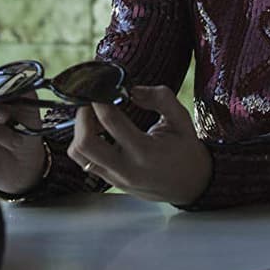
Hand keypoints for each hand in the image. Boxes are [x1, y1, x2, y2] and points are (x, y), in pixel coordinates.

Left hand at [68, 85, 212, 205]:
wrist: (191, 185)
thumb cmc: (185, 149)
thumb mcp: (181, 119)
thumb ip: (160, 98)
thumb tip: (131, 90)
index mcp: (145, 151)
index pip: (110, 121)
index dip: (100, 98)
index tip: (100, 85)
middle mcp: (126, 168)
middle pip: (84, 142)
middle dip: (82, 115)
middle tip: (92, 101)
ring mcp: (115, 178)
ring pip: (78, 154)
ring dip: (79, 130)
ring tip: (94, 117)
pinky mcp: (110, 181)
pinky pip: (84, 161)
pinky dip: (83, 142)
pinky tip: (97, 132)